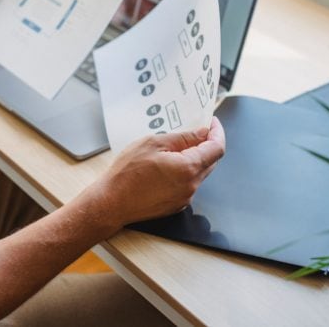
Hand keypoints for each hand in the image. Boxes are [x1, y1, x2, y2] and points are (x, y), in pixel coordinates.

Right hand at [87, 117, 225, 228]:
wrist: (111, 203)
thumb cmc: (127, 173)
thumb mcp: (154, 143)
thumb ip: (183, 138)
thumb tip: (202, 132)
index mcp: (189, 168)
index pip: (217, 148)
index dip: (217, 133)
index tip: (213, 123)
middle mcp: (191, 185)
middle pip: (211, 161)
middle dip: (207, 144)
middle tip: (196, 130)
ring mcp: (185, 198)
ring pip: (199, 173)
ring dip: (194, 158)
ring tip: (176, 147)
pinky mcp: (176, 205)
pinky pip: (188, 184)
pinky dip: (185, 172)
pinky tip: (168, 165)